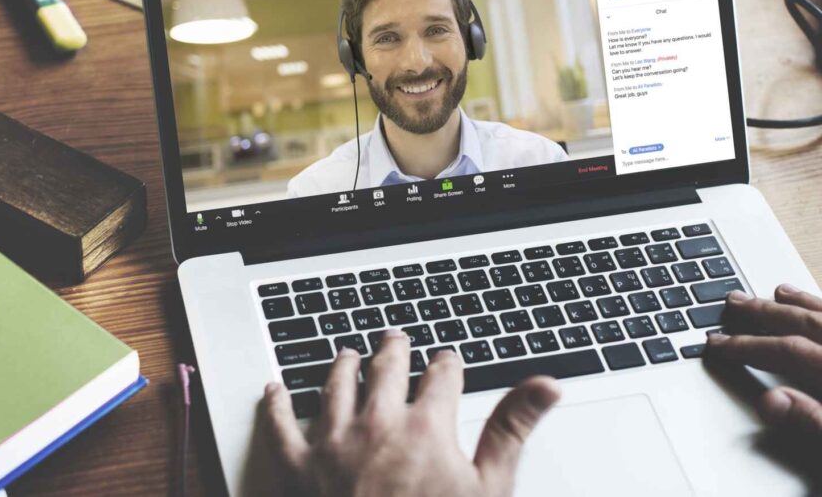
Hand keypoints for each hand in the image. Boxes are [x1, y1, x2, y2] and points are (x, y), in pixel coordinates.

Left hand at [262, 330, 560, 496]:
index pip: (441, 375)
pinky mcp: (297, 467)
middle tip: (395, 339)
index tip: (448, 361)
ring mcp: (332, 442)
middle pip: (385, 367)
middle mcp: (376, 423)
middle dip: (394, 350)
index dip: (447, 364)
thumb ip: (512, 429)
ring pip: (335, 384)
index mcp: (426, 426)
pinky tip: (275, 389)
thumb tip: (546, 385)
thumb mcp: (489, 490)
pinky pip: (280, 424)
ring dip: (343, 364)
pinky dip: (276, 403)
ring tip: (347, 354)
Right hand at [705, 284, 821, 434]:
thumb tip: (769, 402)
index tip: (717, 343)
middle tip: (735, 302)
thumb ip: (813, 422)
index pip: (787, 351)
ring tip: (779, 292)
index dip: (747, 345)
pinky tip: (821, 309)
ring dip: (802, 304)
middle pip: (806, 324)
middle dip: (766, 313)